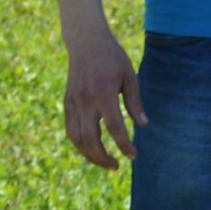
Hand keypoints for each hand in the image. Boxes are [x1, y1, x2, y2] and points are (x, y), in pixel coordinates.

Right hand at [61, 25, 147, 170]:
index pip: (115, 127)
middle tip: (117, 166)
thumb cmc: (112, 58)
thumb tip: (144, 125)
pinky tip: (91, 149)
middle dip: (103, 158)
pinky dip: (80, 144)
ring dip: (90, 155)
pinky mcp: (66, 104)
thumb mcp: (130, 75)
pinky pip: (70, 130)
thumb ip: (135, 102)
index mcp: (104, 94)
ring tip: (105, 162)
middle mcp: (85, 102)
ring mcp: (73, 104)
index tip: (133, 155)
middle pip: (90, 140)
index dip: (124, 144)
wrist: (86, 43)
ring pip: (77, 139)